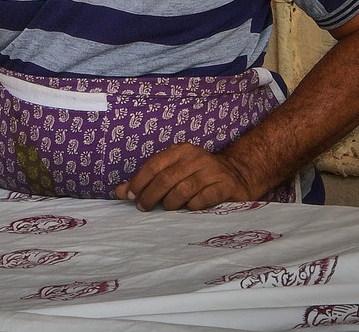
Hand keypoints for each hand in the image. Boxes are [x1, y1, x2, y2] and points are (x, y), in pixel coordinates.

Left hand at [115, 143, 255, 210]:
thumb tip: (119, 192)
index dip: (139, 181)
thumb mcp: (173, 172)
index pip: (154, 164)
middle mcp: (196, 157)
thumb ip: (147, 181)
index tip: (130, 196)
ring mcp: (213, 171)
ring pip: (184, 189)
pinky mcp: (226, 186)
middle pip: (166, 178)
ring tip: (167, 208)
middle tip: (144, 207)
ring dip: (170, 202)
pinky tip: (189, 209)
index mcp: (180, 150)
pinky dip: (192, 206)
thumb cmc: (197, 175)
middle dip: (151, 195)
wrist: (238, 175)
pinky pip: (204, 198)